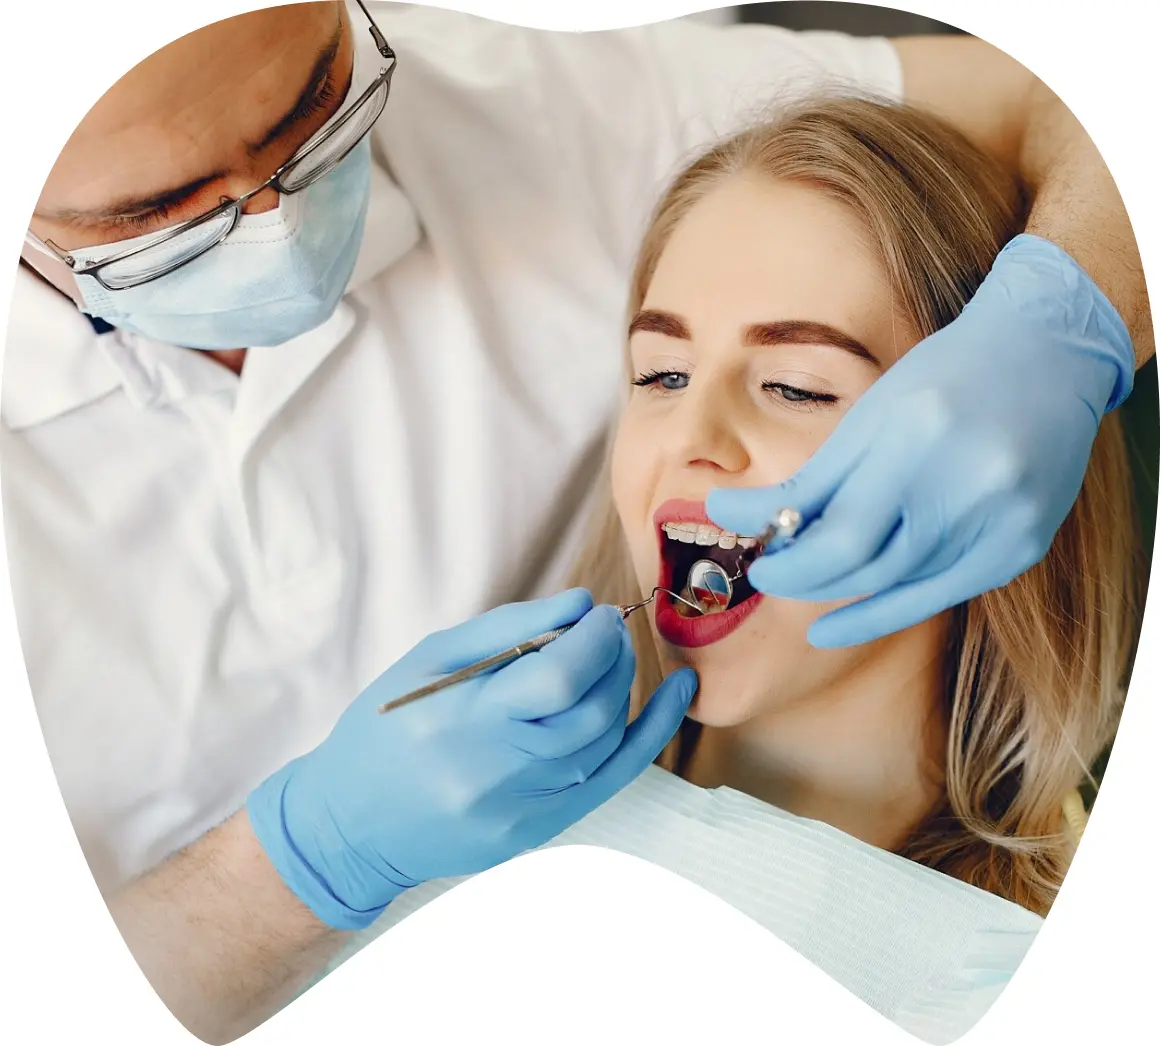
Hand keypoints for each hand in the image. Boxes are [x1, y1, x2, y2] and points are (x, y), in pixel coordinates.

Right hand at [246, 589, 696, 928]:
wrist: (349, 827)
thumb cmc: (383, 731)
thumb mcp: (427, 662)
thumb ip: (506, 630)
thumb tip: (579, 604)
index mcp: (460, 720)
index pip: (558, 677)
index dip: (593, 639)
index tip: (597, 614)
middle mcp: (495, 772)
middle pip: (589, 711)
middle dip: (612, 657)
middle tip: (607, 630)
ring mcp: (519, 811)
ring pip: (603, 742)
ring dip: (621, 688)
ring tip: (612, 657)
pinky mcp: (535, 833)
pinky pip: (609, 781)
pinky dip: (648, 734)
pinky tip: (675, 696)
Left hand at [706, 234, 1134, 647]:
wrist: (1051, 356)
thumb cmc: (946, 376)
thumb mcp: (872, 414)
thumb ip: (813, 479)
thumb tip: (736, 518)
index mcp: (918, 436)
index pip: (841, 535)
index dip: (790, 562)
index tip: (756, 558)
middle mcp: (969, 486)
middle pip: (867, 569)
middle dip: (804, 578)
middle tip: (771, 573)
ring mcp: (1004, 524)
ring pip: (898, 588)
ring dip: (836, 594)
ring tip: (802, 584)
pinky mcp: (1022, 549)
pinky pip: (936, 598)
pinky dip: (880, 613)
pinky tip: (834, 627)